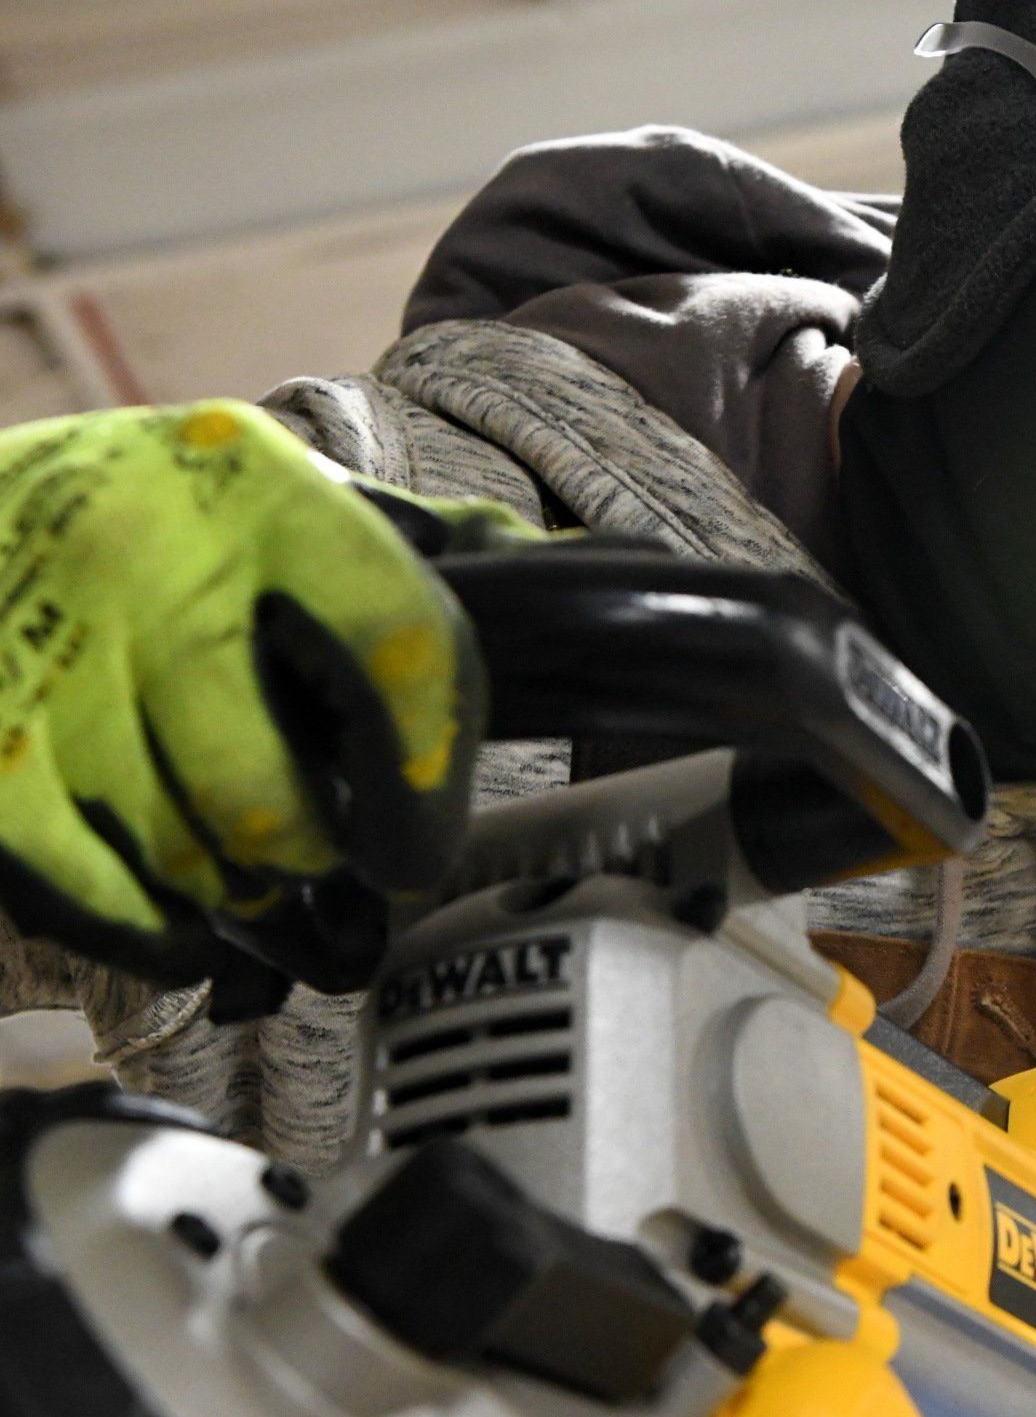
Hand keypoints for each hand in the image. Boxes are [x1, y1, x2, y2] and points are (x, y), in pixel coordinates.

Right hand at [0, 401, 533, 990]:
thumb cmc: (138, 517)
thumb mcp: (272, 491)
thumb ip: (416, 541)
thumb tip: (599, 567)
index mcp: (257, 491)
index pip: (399, 641)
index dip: (432, 769)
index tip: (421, 835)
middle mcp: (147, 562)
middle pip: (275, 806)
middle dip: (313, 855)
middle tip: (321, 850)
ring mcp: (49, 659)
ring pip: (189, 862)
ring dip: (226, 886)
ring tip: (226, 845)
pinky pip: (100, 900)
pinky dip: (148, 925)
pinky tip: (167, 900)